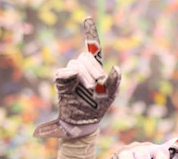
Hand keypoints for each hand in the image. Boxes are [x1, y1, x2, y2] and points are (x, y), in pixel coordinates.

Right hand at [34, 17, 120, 138]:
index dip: (90, 33)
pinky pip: (63, 72)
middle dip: (94, 69)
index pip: (93, 48)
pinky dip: (70, 75)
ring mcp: (70, 74)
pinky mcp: (61, 81)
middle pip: (85, 57)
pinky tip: (75, 80)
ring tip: (89, 88)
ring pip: (76, 64)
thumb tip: (116, 67)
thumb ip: (115, 81)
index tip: (87, 19)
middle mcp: (81, 68)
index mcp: (95, 68)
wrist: (85, 121)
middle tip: (98, 84)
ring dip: (85, 75)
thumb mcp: (111, 94)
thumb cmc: (99, 106)